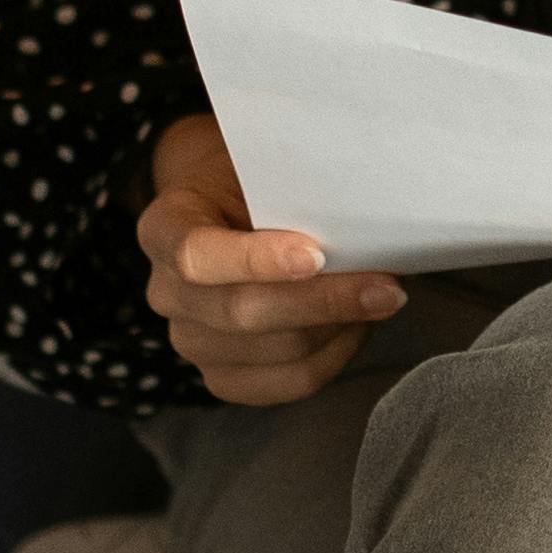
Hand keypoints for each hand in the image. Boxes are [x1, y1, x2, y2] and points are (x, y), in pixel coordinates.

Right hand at [136, 109, 406, 406]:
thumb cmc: (257, 187)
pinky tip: (358, 326)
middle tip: (388, 286)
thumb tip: (367, 222)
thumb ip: (294, 192)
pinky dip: (336, 355)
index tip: (316, 255)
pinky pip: (290, 382)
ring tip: (381, 297)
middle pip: (242, 312)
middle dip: (324, 301)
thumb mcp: (264, 170)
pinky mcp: (224, 377)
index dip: (255, 260)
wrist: (233, 213)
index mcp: (163, 230)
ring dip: (340, 326)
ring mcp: (191, 342)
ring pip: (277, 352)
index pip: (196, 255)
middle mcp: (166, 293)